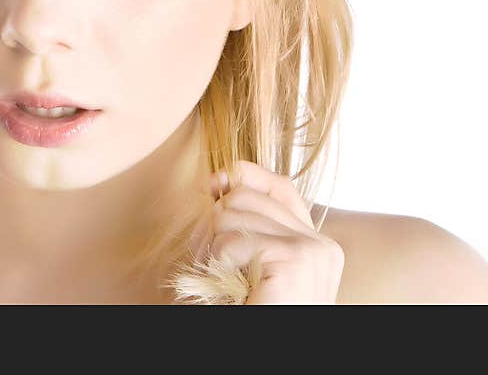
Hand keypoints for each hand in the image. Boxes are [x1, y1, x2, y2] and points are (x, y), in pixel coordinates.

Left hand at [200, 161, 344, 303]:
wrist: (277, 359)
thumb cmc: (257, 314)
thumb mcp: (249, 268)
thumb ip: (242, 227)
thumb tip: (219, 182)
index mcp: (313, 244)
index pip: (278, 186)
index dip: (243, 175)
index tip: (214, 184)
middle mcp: (321, 244)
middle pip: (246, 197)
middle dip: (214, 225)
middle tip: (212, 264)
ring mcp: (312, 251)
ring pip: (232, 214)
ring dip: (214, 250)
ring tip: (226, 283)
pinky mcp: (296, 260)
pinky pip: (232, 241)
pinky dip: (220, 266)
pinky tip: (235, 291)